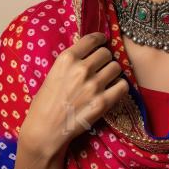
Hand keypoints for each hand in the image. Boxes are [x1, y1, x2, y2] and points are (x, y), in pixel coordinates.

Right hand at [19, 32, 128, 158]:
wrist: (45, 130)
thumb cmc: (44, 103)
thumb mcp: (53, 73)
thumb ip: (70, 62)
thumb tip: (88, 51)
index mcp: (66, 59)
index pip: (92, 39)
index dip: (100, 39)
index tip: (103, 41)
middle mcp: (81, 69)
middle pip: (106, 53)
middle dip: (105, 58)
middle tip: (101, 66)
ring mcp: (94, 86)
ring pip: (116, 67)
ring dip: (113, 72)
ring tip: (106, 79)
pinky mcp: (103, 102)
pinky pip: (123, 86)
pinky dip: (119, 86)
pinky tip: (112, 90)